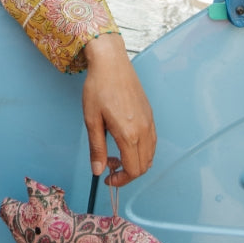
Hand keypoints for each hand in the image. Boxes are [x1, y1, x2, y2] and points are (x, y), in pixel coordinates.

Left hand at [81, 33, 155, 186]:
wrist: (111, 62)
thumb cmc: (98, 87)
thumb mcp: (92, 119)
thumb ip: (97, 148)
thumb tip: (98, 171)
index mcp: (129, 134)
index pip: (133, 170)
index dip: (121, 180)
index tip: (107, 178)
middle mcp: (144, 130)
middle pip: (144, 166)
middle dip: (127, 173)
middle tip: (109, 164)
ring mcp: (150, 122)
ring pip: (150, 156)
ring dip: (136, 162)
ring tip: (116, 153)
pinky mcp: (150, 115)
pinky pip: (152, 142)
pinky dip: (142, 151)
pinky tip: (126, 142)